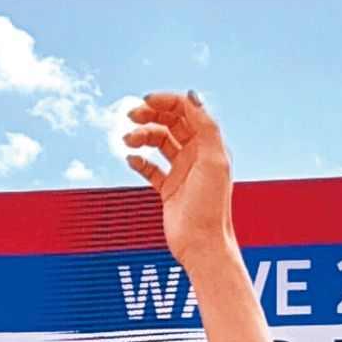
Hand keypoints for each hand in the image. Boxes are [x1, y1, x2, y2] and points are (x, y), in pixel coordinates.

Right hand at [125, 92, 235, 268]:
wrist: (202, 245)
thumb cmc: (211, 208)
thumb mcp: (213, 161)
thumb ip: (205, 126)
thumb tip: (192, 96)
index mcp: (210, 147)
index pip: (187, 111)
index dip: (166, 101)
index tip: (146, 102)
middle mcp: (197, 157)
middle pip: (171, 123)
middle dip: (150, 115)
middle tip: (131, 116)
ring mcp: (182, 172)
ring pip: (158, 142)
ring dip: (141, 136)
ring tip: (128, 141)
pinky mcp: (169, 189)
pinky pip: (150, 168)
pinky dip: (139, 160)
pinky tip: (132, 160)